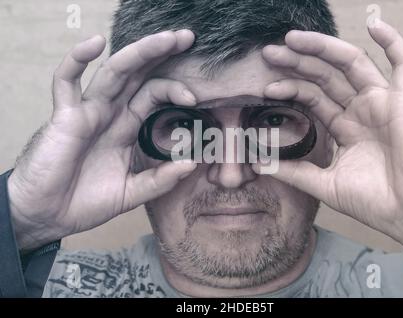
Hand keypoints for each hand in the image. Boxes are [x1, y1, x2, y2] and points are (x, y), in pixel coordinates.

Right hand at [8, 30, 197, 250]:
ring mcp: (88, 111)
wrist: (49, 216)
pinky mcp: (65, 117)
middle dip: (162, 54)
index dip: (175, 89)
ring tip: (166, 39)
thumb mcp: (132, 192)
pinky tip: (95, 43)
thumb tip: (192, 164)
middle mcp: (110, 113)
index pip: (154, 94)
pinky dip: (76, 60)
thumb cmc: (86, 202)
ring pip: (114, 72)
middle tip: (187, 38)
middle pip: (139, 74)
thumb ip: (160, 180)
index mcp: (127, 127)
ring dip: (140, 52)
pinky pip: (66, 81)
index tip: (195, 98)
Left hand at [254, 19, 402, 263]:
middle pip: (325, 77)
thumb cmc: (375, 202)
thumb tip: (261, 163)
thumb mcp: (325, 184)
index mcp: (345, 127)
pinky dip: (393, 42)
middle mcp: (362, 111)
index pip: (313, 98)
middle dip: (297, 63)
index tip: (266, 88)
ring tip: (293, 39)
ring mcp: (383, 103)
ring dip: (323, 48)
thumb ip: (295, 171)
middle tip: (270, 53)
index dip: (290, 89)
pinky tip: (375, 24)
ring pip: (351, 64)